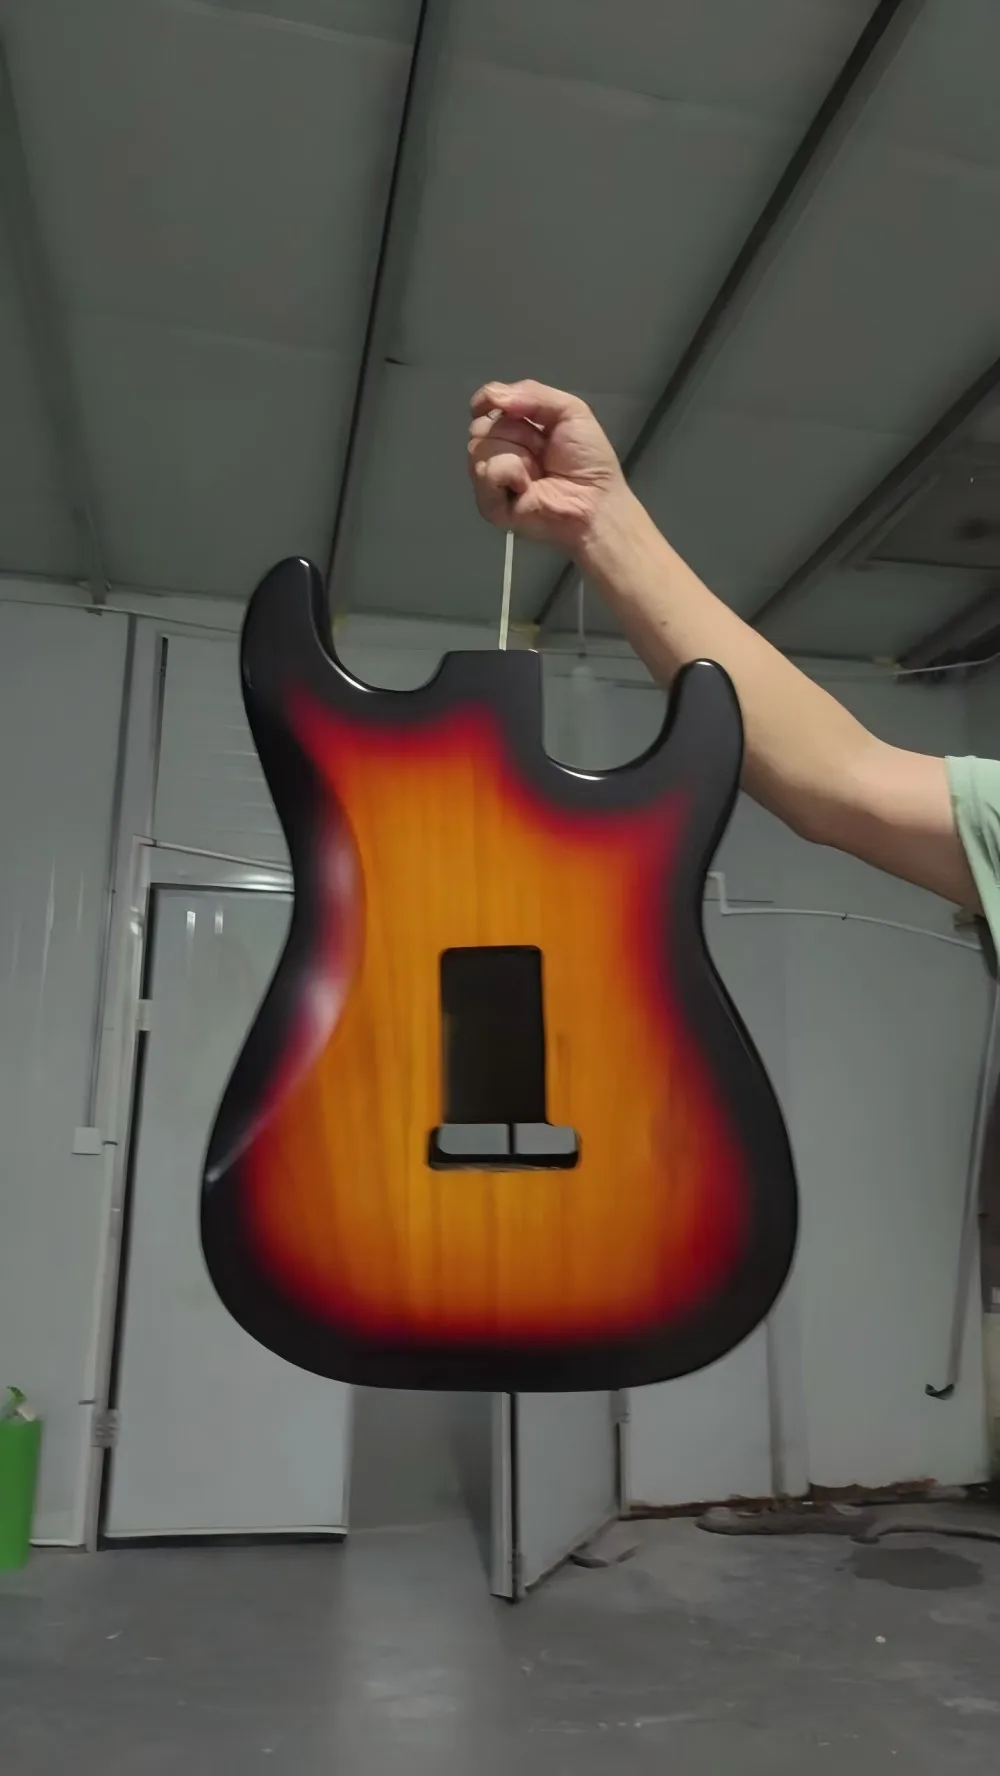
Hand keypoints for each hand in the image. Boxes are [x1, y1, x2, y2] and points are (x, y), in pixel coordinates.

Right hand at [468, 380, 627, 553]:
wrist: (596, 501)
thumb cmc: (588, 459)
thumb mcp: (570, 411)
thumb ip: (531, 393)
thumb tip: (490, 395)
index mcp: (513, 430)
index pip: (485, 406)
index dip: (493, 402)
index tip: (515, 409)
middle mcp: (497, 453)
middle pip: (479, 427)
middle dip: (515, 432)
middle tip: (541, 449)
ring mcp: (491, 481)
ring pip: (479, 448)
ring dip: (515, 453)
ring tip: (537, 470)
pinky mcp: (490, 505)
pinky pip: (485, 473)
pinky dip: (508, 472)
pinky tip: (527, 486)